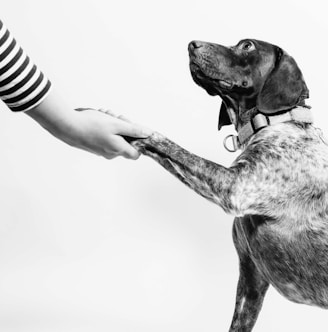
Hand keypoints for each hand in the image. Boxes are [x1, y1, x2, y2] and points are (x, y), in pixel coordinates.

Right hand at [26, 89, 151, 159]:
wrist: (66, 126)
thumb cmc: (91, 125)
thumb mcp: (116, 124)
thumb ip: (133, 130)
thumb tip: (147, 134)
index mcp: (118, 150)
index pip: (137, 154)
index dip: (139, 142)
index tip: (135, 130)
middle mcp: (110, 154)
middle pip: (126, 142)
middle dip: (124, 127)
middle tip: (117, 116)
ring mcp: (101, 151)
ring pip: (115, 137)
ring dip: (113, 124)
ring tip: (105, 114)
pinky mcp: (94, 146)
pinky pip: (105, 137)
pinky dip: (105, 127)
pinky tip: (99, 117)